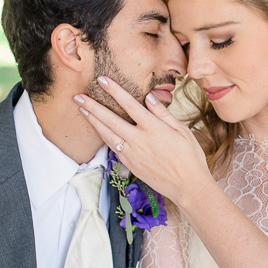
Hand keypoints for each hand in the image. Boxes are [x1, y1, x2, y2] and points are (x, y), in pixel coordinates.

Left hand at [75, 77, 214, 207]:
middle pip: (111, 119)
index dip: (114, 91)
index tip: (102, 80)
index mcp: (154, 128)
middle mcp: (140, 140)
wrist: (188, 186)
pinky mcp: (130, 165)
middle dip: (93, 106)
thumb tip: (149, 98)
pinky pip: (113, 148)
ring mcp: (133, 154)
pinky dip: (104, 137)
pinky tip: (98, 129)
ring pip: (107, 134)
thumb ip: (163, 114)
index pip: (130, 105)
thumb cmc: (189, 157)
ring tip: (82, 110)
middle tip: (78, 96)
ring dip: (93, 121)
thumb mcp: (182, 131)